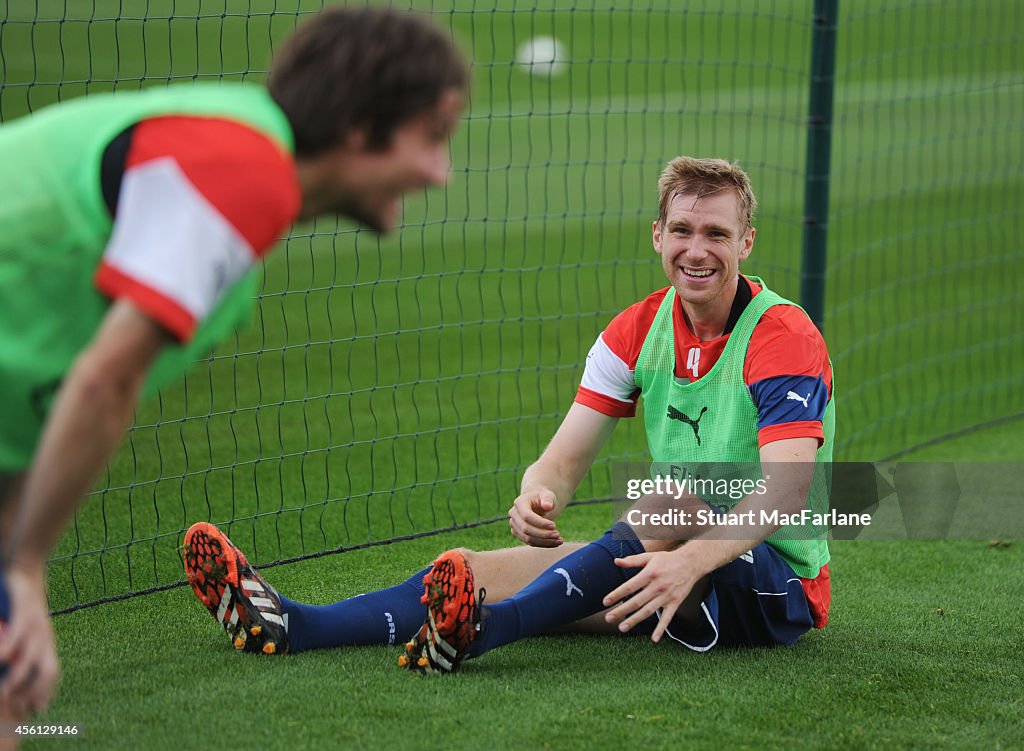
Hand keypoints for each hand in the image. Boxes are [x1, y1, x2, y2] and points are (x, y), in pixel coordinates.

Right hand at [0, 565, 59, 715]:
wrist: (26, 571)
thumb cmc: (21, 605)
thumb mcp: (24, 631)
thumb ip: (19, 653)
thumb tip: (10, 671)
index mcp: (46, 643)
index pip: (51, 674)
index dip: (44, 694)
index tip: (34, 713)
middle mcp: (44, 636)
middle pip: (47, 670)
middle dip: (33, 692)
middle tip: (15, 708)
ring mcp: (36, 624)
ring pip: (31, 655)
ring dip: (18, 676)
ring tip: (2, 691)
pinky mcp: (24, 610)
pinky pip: (18, 633)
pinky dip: (8, 648)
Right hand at [508, 489, 562, 546]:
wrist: (537, 504)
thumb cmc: (543, 498)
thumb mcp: (547, 495)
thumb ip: (547, 499)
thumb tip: (547, 506)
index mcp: (519, 503)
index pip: (527, 516)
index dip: (540, 523)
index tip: (554, 526)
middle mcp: (514, 515)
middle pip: (526, 529)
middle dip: (543, 534)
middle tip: (558, 534)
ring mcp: (515, 526)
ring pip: (528, 538)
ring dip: (544, 541)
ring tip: (559, 540)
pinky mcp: (519, 534)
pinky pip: (531, 542)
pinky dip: (544, 544)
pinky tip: (556, 542)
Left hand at [601, 549, 701, 641]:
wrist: (691, 563)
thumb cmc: (667, 560)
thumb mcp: (649, 557)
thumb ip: (632, 560)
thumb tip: (615, 561)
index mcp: (649, 574)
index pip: (630, 586)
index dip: (617, 594)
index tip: (605, 602)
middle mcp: (657, 586)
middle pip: (636, 601)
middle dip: (621, 611)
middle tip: (608, 618)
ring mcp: (667, 596)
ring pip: (648, 611)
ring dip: (635, 620)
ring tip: (622, 628)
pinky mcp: (675, 603)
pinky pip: (667, 618)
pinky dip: (661, 629)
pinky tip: (654, 639)